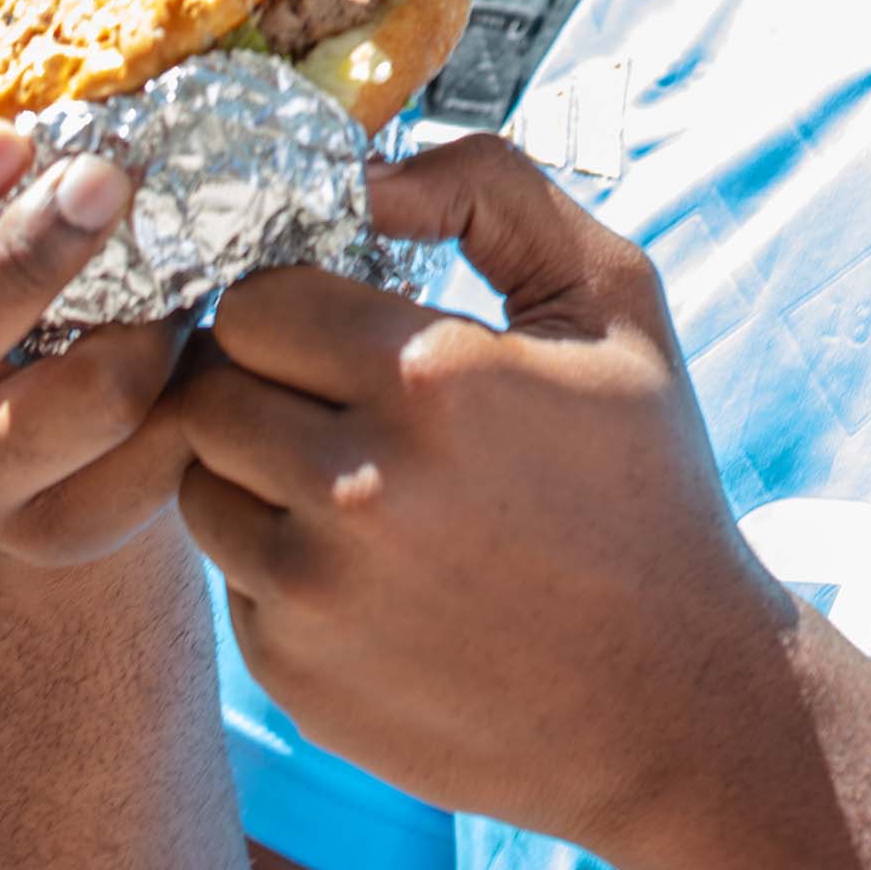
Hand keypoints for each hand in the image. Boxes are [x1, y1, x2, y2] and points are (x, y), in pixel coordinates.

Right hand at [0, 0, 191, 563]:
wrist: (24, 396)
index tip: (6, 132)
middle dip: (24, 263)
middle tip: (106, 178)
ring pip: (77, 403)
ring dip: (151, 323)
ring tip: (194, 257)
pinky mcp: (49, 531)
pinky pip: (146, 465)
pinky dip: (195, 394)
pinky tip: (213, 333)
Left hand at [177, 135, 784, 860]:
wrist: (672, 696)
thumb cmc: (647, 478)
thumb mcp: (613, 296)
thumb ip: (494, 189)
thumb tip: (369, 173)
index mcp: (430, 377)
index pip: (259, 296)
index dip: (297, 295)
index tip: (342, 315)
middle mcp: (356, 486)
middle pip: (208, 385)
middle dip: (260, 373)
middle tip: (328, 387)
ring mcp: (314, 593)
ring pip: (198, 479)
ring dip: (251, 462)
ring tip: (343, 467)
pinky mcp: (294, 674)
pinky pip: (230, 577)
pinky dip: (278, 555)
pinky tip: (368, 558)